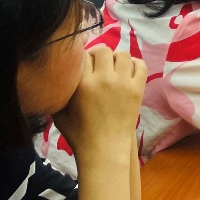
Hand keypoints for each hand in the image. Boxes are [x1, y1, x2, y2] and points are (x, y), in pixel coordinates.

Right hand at [53, 46, 145, 160]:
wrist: (105, 148)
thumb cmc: (79, 134)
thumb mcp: (59, 113)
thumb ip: (59, 92)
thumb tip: (60, 77)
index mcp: (82, 83)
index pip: (83, 56)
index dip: (82, 59)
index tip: (83, 65)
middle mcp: (104, 78)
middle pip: (103, 50)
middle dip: (98, 55)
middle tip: (97, 64)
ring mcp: (123, 83)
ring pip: (122, 55)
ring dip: (116, 58)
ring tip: (112, 67)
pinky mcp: (138, 88)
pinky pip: (139, 65)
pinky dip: (134, 63)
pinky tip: (127, 70)